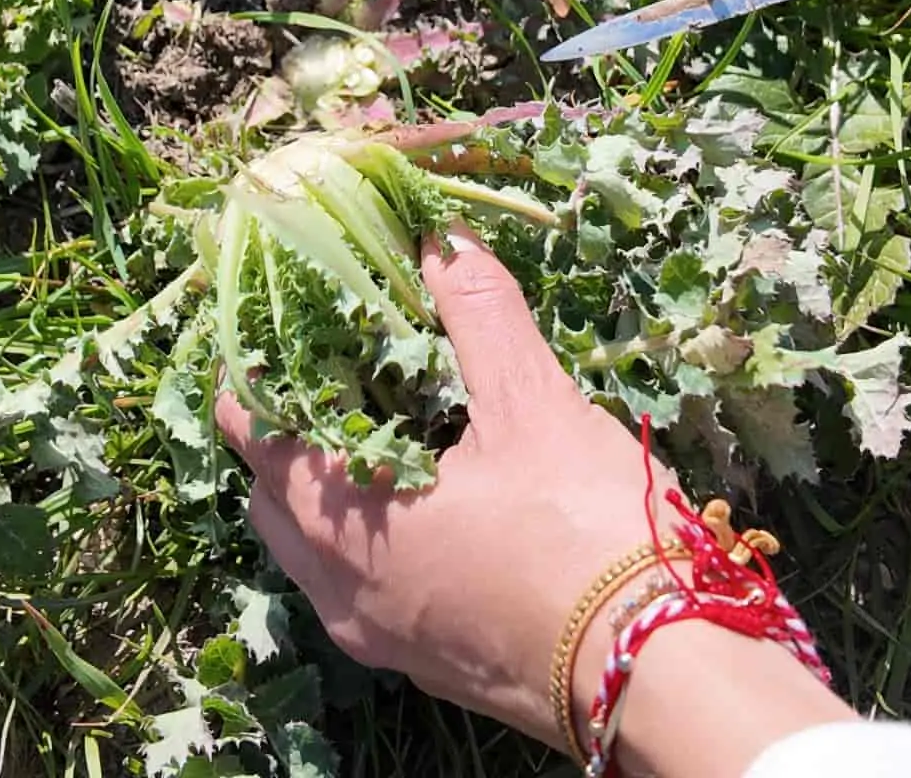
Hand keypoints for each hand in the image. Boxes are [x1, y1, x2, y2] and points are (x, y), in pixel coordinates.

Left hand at [214, 225, 853, 773]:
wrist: (658, 671)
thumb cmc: (585, 530)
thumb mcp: (533, 403)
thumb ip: (478, 314)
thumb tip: (440, 240)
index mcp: (339, 514)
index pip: (251, 430)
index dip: (257, 370)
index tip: (282, 326)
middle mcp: (338, 585)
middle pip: (271, 497)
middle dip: (288, 434)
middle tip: (335, 374)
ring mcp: (380, 635)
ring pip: (315, 555)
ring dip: (329, 495)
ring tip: (384, 435)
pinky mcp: (426, 665)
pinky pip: (366, 594)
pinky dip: (373, 545)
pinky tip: (433, 510)